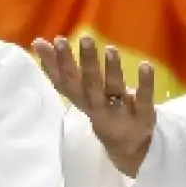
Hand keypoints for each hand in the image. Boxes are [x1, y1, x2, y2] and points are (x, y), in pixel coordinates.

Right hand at [33, 35, 155, 169]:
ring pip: (114, 90)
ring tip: (111, 48)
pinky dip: (145, 83)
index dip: (55, 64)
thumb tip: (39, 43)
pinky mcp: (142, 117)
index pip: (64, 83)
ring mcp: (120, 114)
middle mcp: (98, 108)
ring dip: (112, 69)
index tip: (49, 41)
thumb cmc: (102, 111)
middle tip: (85, 38)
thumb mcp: (81, 94)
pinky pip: (143, 99)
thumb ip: (64, 71)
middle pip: (90, 85)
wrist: (129, 148)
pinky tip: (145, 65)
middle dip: (86, 62)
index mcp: (82, 101)